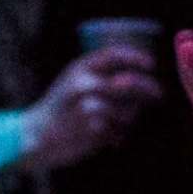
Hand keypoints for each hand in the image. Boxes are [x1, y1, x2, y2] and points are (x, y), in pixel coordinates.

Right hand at [21, 38, 164, 174]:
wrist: (34, 136)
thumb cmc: (59, 109)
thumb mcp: (73, 81)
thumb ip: (99, 75)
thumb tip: (140, 77)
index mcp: (79, 69)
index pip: (114, 55)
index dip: (136, 57)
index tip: (151, 64)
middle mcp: (84, 85)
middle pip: (129, 82)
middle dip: (149, 88)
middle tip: (159, 93)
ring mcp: (88, 108)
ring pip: (127, 110)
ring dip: (132, 117)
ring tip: (121, 123)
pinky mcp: (91, 129)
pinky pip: (119, 130)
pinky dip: (120, 135)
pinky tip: (112, 138)